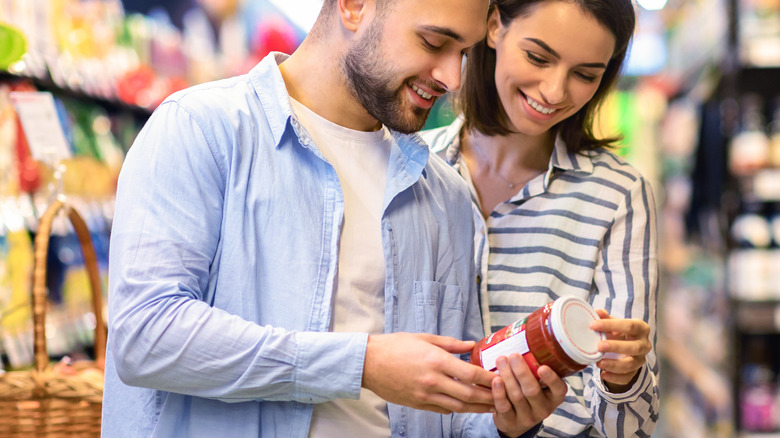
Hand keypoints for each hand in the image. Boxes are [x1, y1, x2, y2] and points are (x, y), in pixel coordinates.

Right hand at [362, 332, 495, 413]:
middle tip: (502, 397)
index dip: (488, 378)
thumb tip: (471, 345)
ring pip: (457, 406)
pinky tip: (465, 407)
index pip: (470, 373)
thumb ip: (450, 344)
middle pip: (468, 394)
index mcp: (436, 361)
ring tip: (490, 407)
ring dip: (476, 408)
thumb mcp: (424, 338)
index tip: (499, 378)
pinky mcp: (417, 403)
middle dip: (488, 397)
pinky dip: (456, 409)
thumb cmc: (395, 346)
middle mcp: (432, 380)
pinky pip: (442, 409)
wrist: (368, 363)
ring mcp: (424, 395)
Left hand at [491, 354, 566, 436]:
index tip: (543, 367)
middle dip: (522, 372)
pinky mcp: (510, 421)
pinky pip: (504, 407)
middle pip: (532, 391)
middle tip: (514, 355)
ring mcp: (526, 417)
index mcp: (553, 397)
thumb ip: (535, 367)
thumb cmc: (527, 394)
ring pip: (517, 397)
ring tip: (501, 360)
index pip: (559, 389)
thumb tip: (523, 336)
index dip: (552, 379)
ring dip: (508, 377)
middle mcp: (543, 408)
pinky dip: (499, 393)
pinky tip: (495, 380)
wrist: (515, 421)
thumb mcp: (538, 384)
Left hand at [590, 309, 650, 392]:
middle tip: (599, 346)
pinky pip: (627, 377)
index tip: (594, 325)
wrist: (625, 347)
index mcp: (640, 328)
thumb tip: (598, 312)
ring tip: (599, 363)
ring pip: (631, 364)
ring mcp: (640, 360)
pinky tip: (603, 374)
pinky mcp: (634, 372)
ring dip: (614, 364)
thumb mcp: (614, 323)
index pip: (630, 326)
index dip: (612, 325)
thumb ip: (606, 318)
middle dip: (616, 347)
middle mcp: (644, 345)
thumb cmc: (619, 332)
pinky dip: (615, 377)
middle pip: (634, 347)